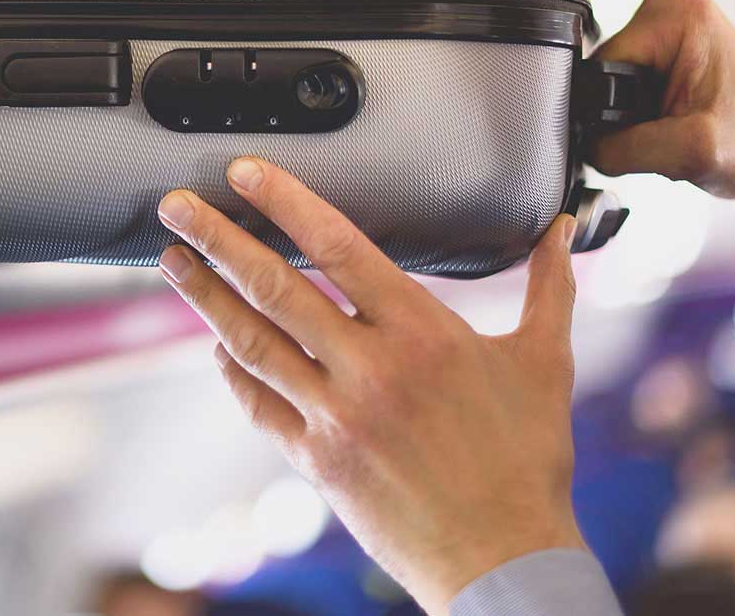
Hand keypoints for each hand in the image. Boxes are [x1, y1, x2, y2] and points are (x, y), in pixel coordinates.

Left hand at [156, 159, 581, 615]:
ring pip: (253, 342)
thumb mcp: (546, 364)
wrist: (505, 559)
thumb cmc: (528, 461)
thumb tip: (561, 229)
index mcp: (422, 332)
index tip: (244, 174)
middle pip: (275, 287)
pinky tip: (215, 347)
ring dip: (204, 298)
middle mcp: (370, 368)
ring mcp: (336, 416)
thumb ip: (549, 288)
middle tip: (175, 207)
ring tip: (173, 262)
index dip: (285, 204)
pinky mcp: (317, 460)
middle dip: (217, 240)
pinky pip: (260, 405)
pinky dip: (233, 372)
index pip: (338, 247)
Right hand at [592, 0, 734, 318]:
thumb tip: (581, 144)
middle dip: (625, 115)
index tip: (652, 127)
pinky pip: (622, 86)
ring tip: (673, 129)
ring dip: (632, 118)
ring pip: (609, 85)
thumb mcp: (688, 150)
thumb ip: (621, 146)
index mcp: (678, 11)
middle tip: (669, 131)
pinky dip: (640, 115)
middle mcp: (672, 5)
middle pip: (603, 74)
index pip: (601, 67)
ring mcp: (668, 24)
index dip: (612, 112)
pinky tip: (670, 122)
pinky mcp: (666, 47)